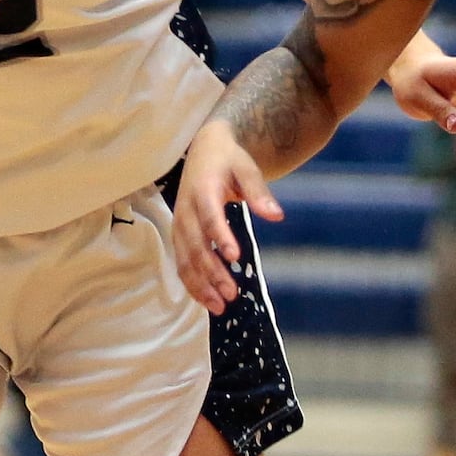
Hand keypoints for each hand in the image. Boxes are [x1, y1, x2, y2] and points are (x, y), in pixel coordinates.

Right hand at [169, 122, 283, 315]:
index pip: (209, 217)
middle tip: (232, 294)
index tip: (235, 256)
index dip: (220, 237)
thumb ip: (259, 192)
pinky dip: (192, 282)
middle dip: (212, 272)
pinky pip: (181, 261)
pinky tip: (207, 299)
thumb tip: (277, 216)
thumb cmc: (229, 159)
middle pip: (195, 245)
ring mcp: (179, 223)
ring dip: (199, 284)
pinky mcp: (179, 233)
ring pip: (184, 258)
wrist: (204, 149)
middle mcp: (185, 209)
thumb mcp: (247, 168)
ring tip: (219, 306)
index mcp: (203, 190)